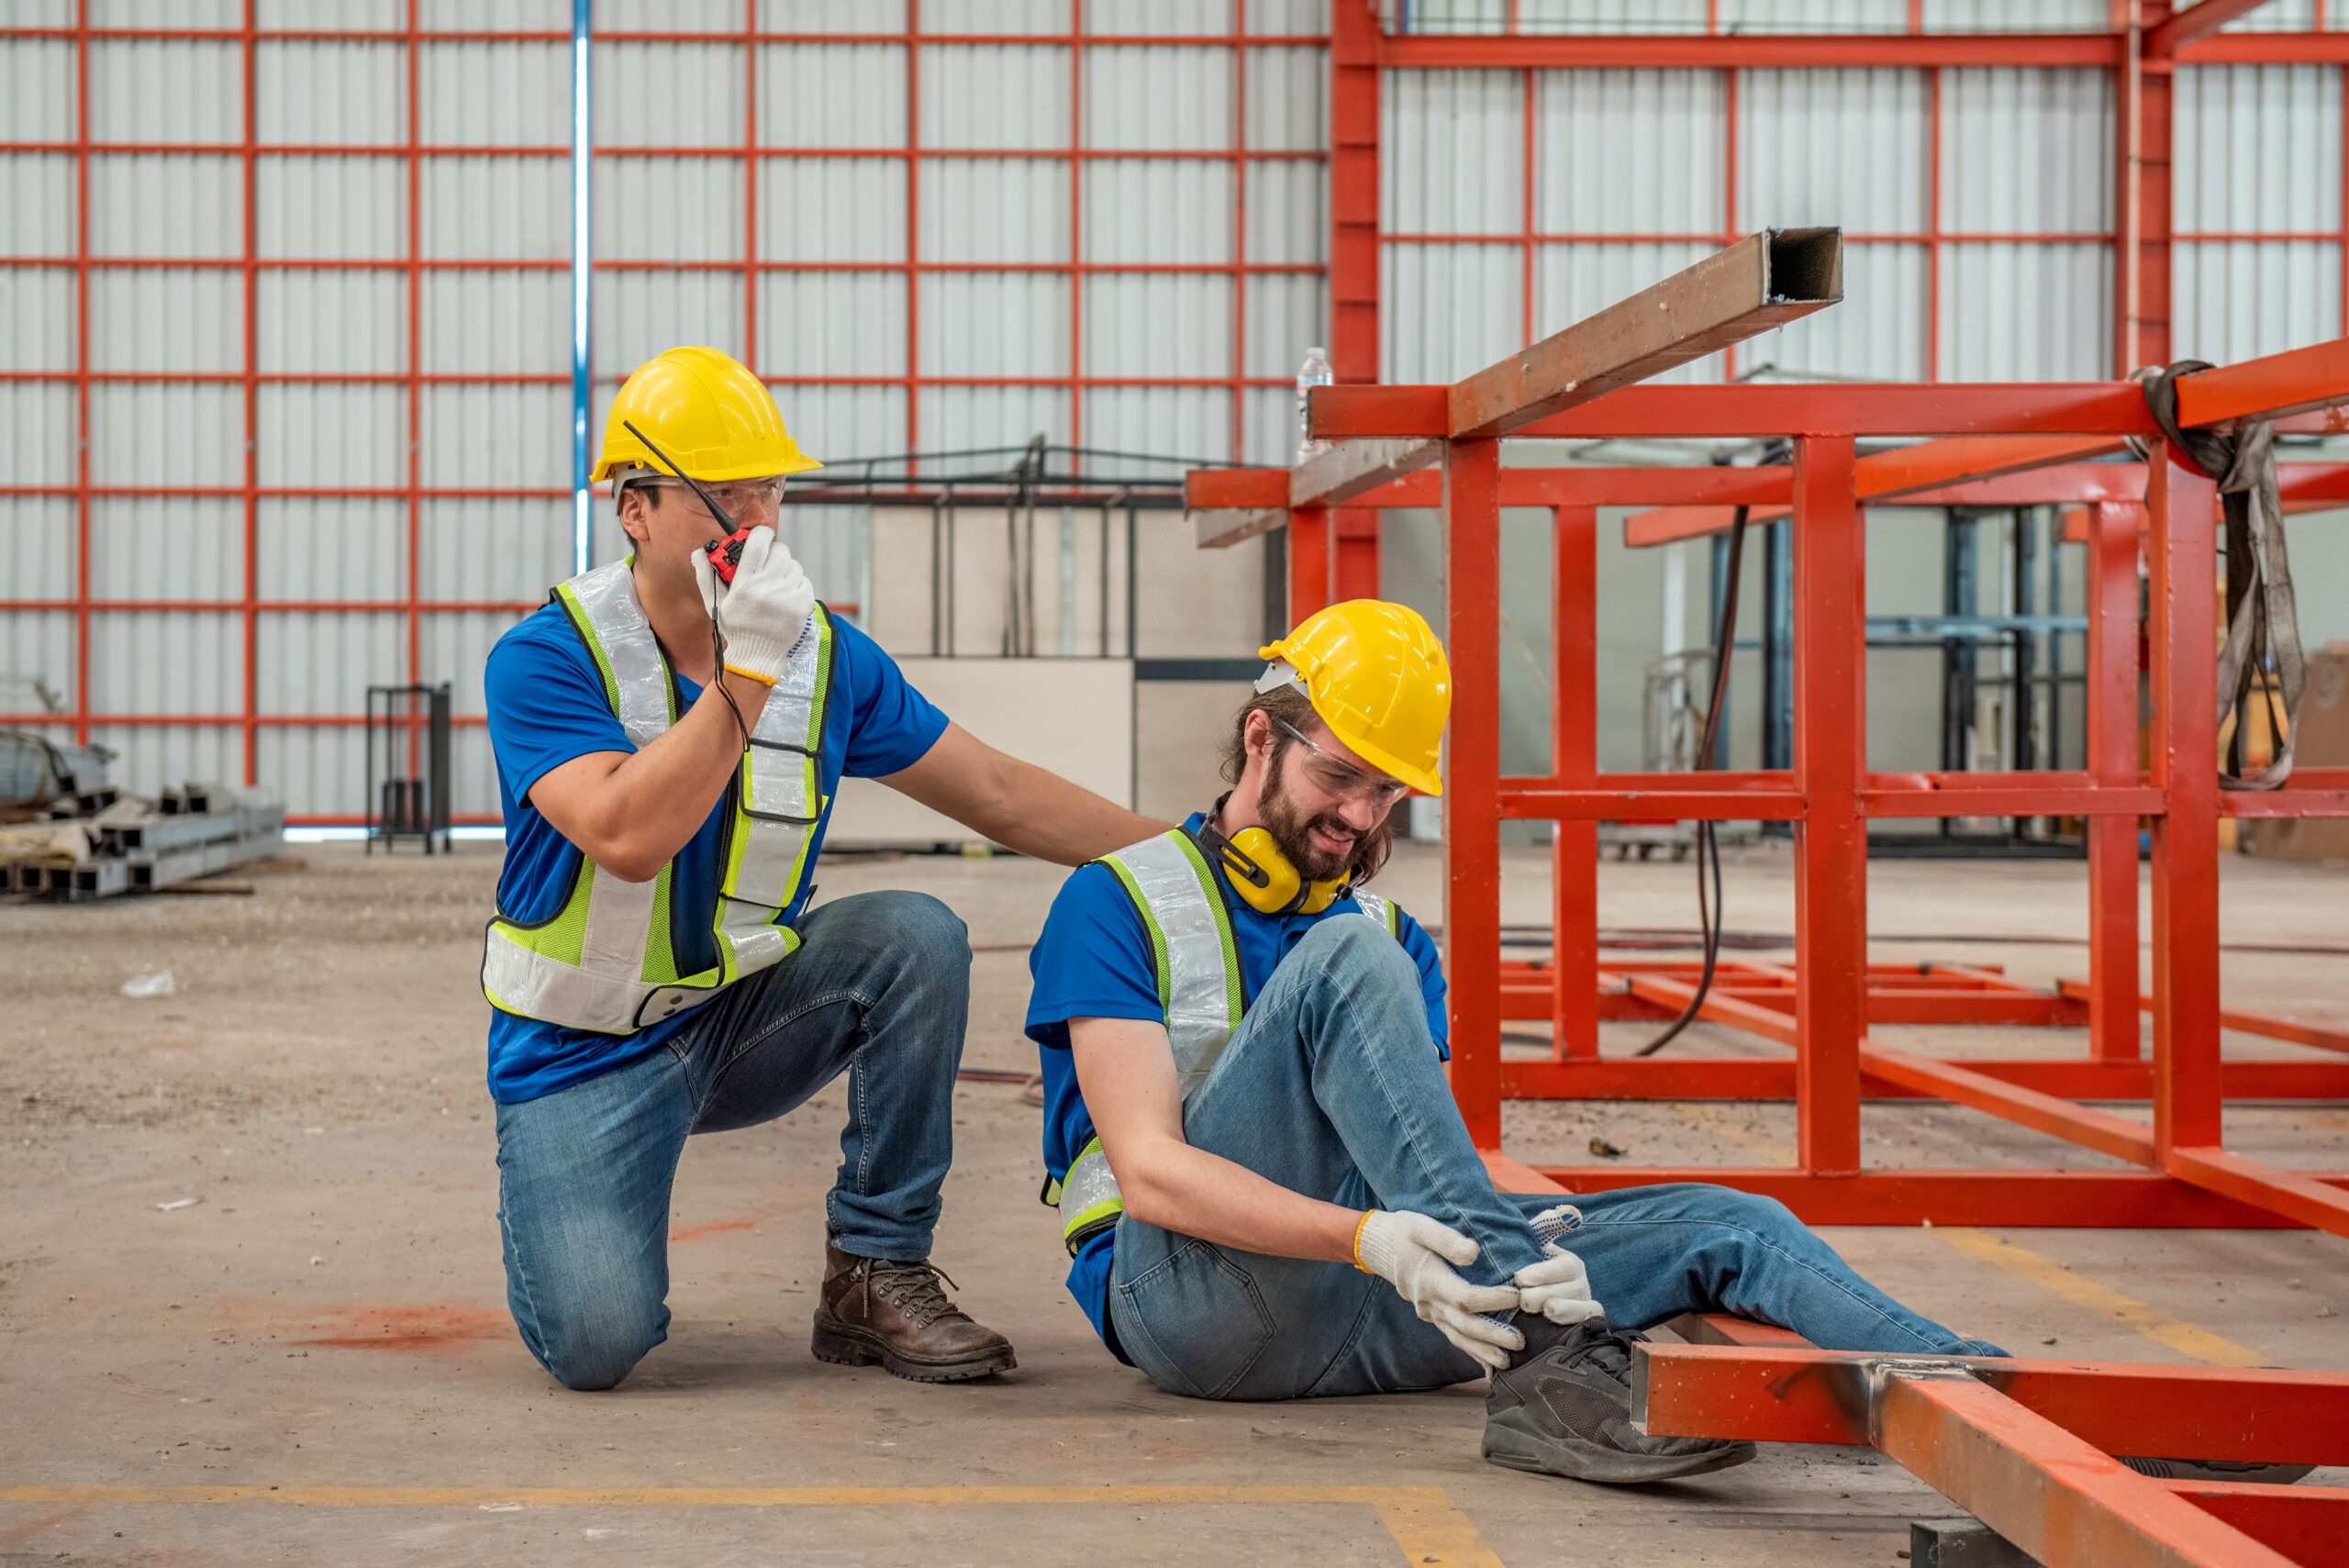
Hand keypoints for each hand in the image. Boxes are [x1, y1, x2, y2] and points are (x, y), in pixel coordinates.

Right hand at [697, 528, 813, 685]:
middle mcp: (767, 589)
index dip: (761, 534)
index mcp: (745, 585)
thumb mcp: (715, 602)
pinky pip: (804, 580)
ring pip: (794, 564)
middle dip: (773, 552)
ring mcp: (788, 597)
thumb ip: (706, 575)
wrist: (757, 657)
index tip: (761, 536)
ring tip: (775, 581)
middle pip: (780, 550)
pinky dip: (796, 583)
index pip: (758, 544)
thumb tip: (699, 551)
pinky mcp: (803, 605)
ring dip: (785, 568)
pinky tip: (785, 594)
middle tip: (767, 562)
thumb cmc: (735, 628)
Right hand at [1355, 1210, 1522, 1371]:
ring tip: (1508, 1362)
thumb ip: (1447, 1239)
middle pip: (1464, 1325)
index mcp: (1429, 1280)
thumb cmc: (1405, 1232)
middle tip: (1520, 1342)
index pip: (1464, 1297)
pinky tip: (1488, 1364)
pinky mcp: (1433, 1316)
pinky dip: (1471, 1352)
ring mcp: (1430, 1313)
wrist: (1381, 1247)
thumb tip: (1474, 1252)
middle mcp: (1429, 1302)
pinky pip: (1453, 1337)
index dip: (1492, 1300)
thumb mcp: (1422, 1226)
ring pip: (1458, 1338)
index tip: (1517, 1296)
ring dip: (1483, 1352)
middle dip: (1492, 1336)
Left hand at [1514, 1202, 1602, 1325]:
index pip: (1564, 1265)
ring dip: (1562, 1309)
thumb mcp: (1529, 1248)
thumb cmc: (1523, 1272)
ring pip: (1584, 1307)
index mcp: (1568, 1263)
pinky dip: (1576, 1324)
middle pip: (1573, 1288)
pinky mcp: (1586, 1325)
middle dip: (1546, 1293)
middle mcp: (1581, 1283)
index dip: (1543, 1272)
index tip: (1519, 1278)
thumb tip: (1568, 1211)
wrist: (1518, 1310)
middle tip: (1523, 1299)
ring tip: (1539, 1311)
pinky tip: (1556, 1326)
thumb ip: (1544, 1226)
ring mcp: (1585, 1305)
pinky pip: (1590, 1324)